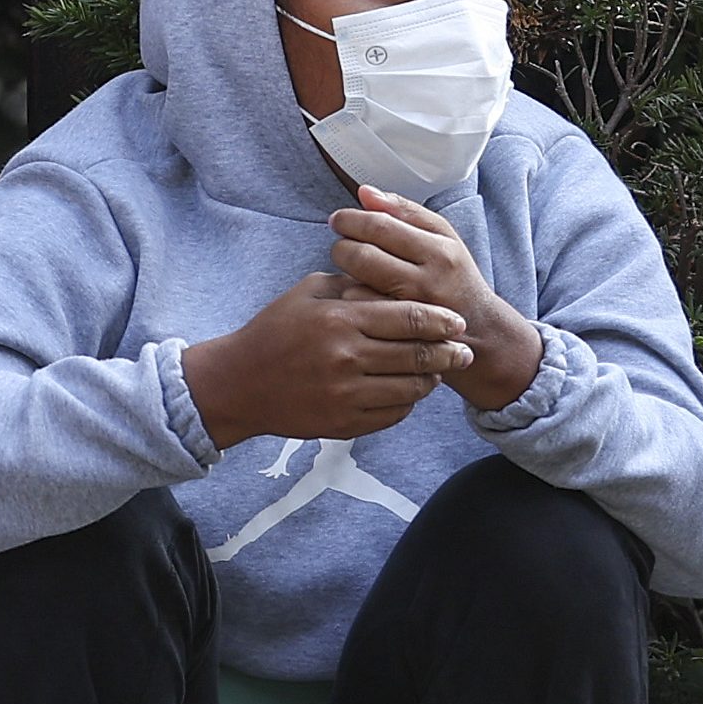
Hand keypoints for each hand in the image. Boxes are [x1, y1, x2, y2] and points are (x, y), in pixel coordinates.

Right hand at [182, 270, 471, 445]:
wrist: (238, 383)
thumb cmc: (274, 331)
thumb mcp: (308, 292)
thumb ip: (352, 285)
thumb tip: (392, 280)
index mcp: (341, 318)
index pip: (409, 317)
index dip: (441, 321)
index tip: (457, 322)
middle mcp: (346, 357)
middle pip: (419, 355)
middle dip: (449, 353)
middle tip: (463, 351)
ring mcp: (346, 394)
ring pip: (411, 389)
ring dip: (432, 380)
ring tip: (438, 373)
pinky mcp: (343, 424)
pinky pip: (392, 415)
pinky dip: (408, 404)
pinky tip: (408, 393)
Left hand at [329, 188, 541, 412]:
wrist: (481, 330)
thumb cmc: (455, 276)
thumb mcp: (442, 236)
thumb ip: (404, 211)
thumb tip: (364, 193)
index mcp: (437, 250)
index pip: (380, 226)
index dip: (351, 220)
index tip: (339, 220)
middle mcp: (426, 280)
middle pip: (362, 256)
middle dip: (342, 247)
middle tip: (342, 245)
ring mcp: (411, 311)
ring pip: (355, 285)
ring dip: (344, 274)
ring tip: (350, 267)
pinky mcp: (398, 335)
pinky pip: (361, 312)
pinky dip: (352, 300)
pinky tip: (358, 293)